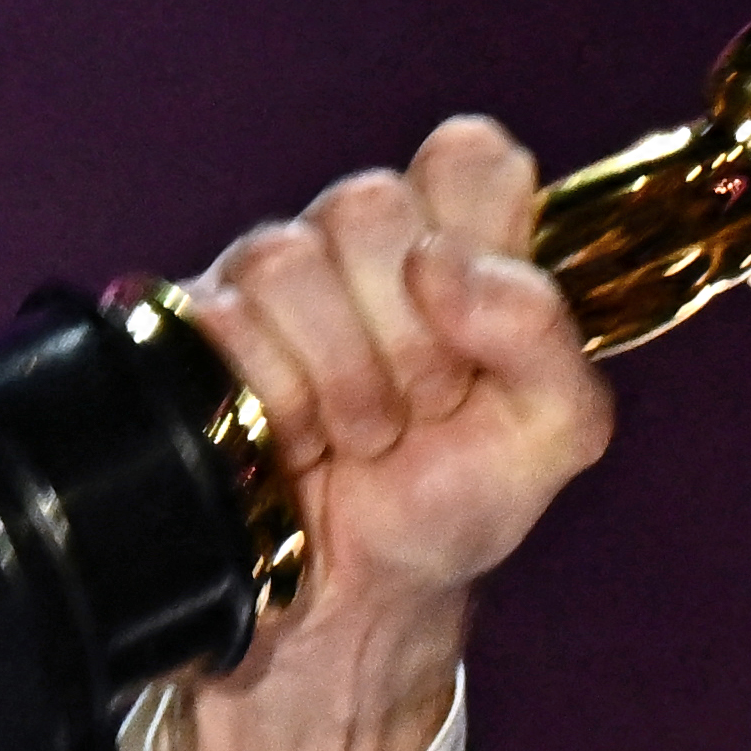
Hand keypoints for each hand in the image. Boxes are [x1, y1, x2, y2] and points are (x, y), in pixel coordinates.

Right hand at [161, 116, 614, 750]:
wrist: (359, 596)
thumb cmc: (454, 499)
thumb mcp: (554, 433)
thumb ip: (549, 337)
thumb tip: (448, 268)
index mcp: (457, 239)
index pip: (467, 154)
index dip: (473, 231)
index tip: (472, 318)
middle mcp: (360, 240)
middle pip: (371, 203)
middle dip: (411, 334)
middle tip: (422, 405)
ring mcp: (271, 277)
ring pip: (290, 258)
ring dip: (343, 378)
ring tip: (359, 436)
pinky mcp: (196, 327)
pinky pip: (225, 320)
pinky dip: (278, 402)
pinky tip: (296, 442)